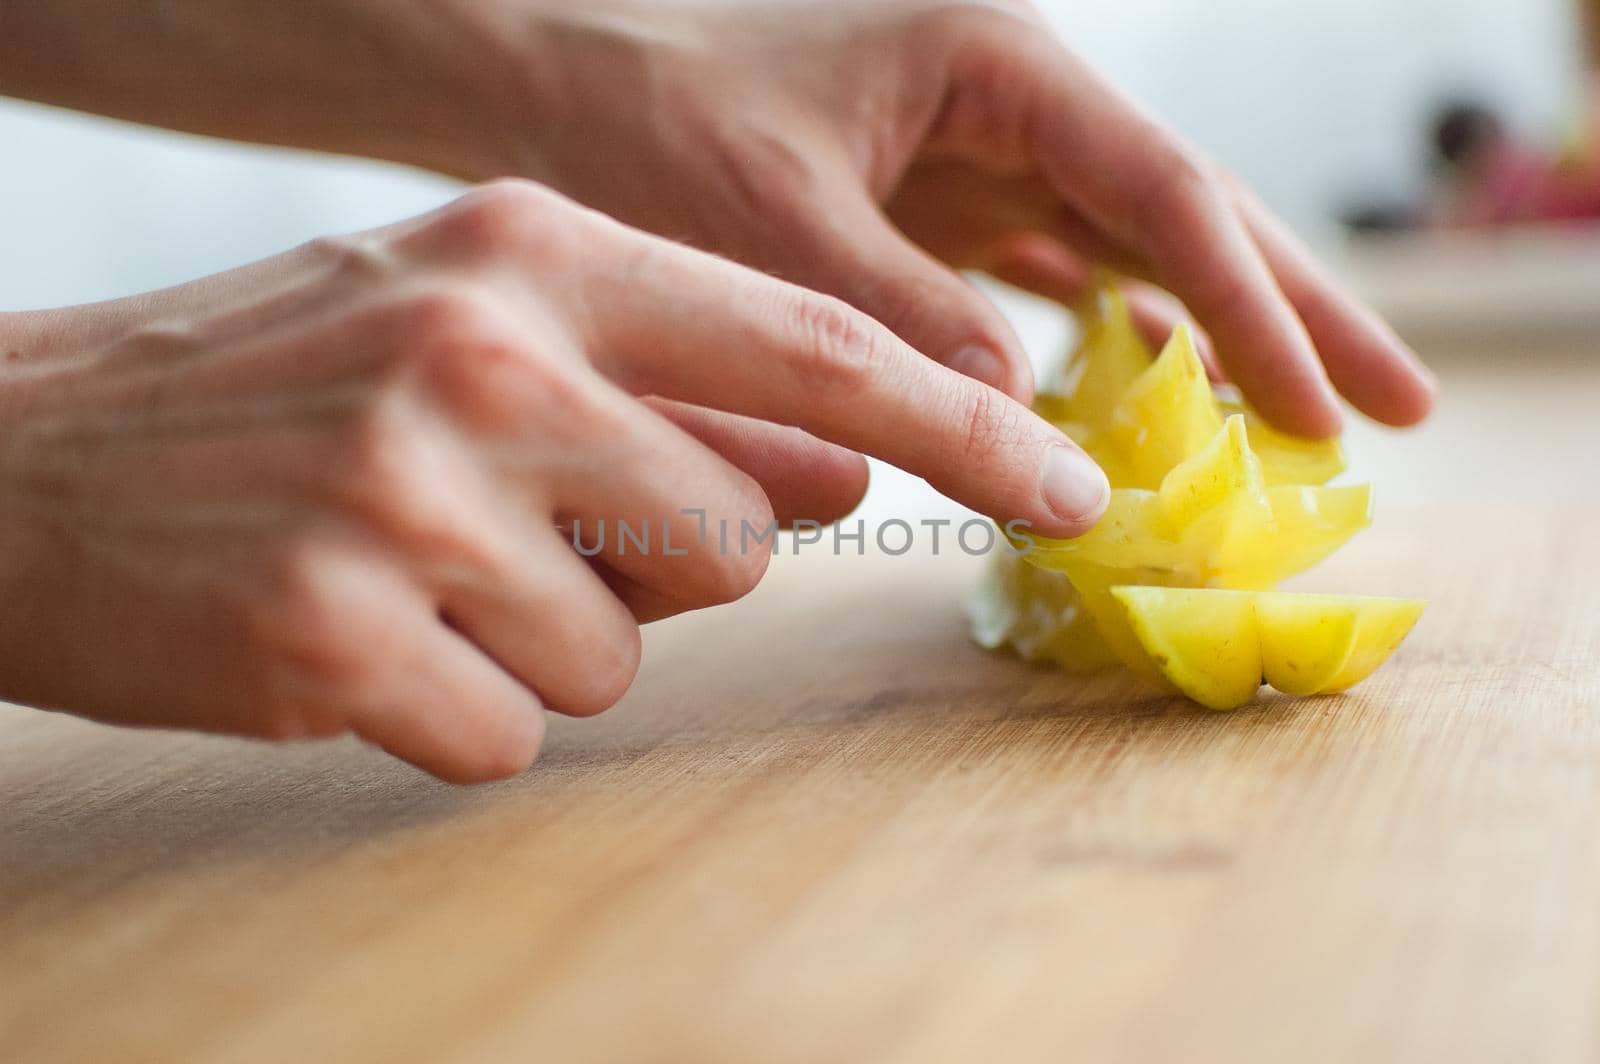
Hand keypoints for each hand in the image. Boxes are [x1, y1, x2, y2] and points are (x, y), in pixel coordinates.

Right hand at [0, 181, 1105, 781]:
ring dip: (541, 637)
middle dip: (657, 565)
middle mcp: (483, 357)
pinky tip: (346, 639)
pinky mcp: (339, 640)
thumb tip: (854, 462)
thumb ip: (671, 394)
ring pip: (620, 650)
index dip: (962, 427)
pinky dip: (454, 709)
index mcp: (531, 253)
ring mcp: (405, 499)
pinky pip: (510, 729)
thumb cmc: (274, 391)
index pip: (812, 347)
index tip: (1072, 482)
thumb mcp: (474, 331)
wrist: (20, 456)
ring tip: (406, 572)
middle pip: (732, 538)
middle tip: (511, 526)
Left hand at [457, 0, 1435, 433]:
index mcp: (997, 67)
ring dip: (1227, 337)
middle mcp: (1014, 107)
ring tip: (1316, 418)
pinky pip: (1063, 285)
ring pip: (1140, 255)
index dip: (1251, 308)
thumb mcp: (772, 220)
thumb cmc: (649, 122)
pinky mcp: (947, 215)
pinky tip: (1167, 401)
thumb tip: (1024, 413)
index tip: (1316, 410)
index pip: (1163, 193)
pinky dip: (1119, 347)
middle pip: (1193, 213)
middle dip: (1300, 311)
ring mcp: (986, 164)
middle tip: (1399, 407)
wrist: (561, 88)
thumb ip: (898, 313)